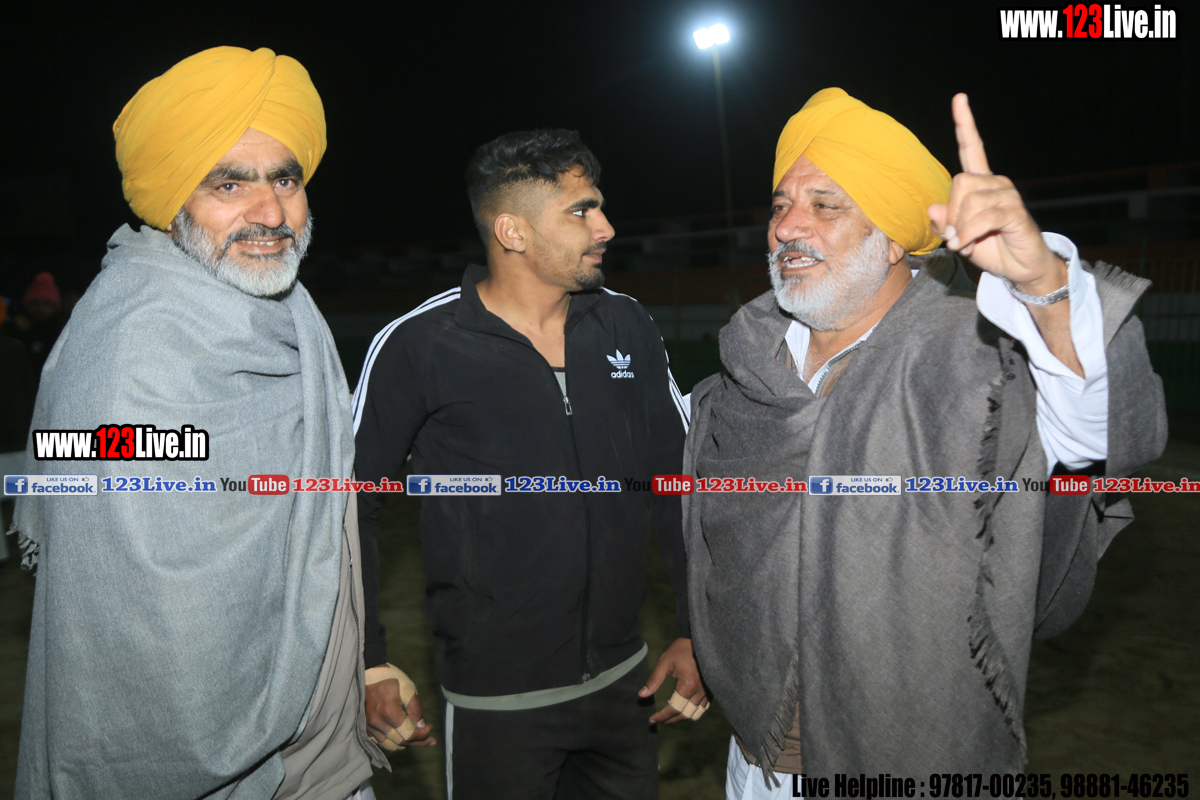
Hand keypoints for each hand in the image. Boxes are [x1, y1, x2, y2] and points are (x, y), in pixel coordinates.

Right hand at [364, 664, 435, 749]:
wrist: (368, 672)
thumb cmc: (390, 678)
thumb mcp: (407, 688)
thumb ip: (415, 709)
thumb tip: (421, 726)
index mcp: (389, 712)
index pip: (409, 734)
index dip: (422, 735)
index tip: (429, 728)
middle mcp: (378, 723)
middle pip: (401, 742)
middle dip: (418, 741)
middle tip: (430, 739)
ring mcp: (370, 726)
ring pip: (390, 744)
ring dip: (406, 744)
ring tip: (418, 740)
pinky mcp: (365, 726)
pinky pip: (380, 740)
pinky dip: (393, 741)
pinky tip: (402, 737)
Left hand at [639, 638, 708, 723]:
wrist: (700, 641)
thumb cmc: (681, 650)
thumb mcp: (665, 662)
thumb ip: (654, 679)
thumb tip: (642, 694)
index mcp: (688, 685)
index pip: (674, 708)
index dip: (662, 716)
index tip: (652, 719)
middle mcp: (700, 692)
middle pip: (685, 714)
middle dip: (670, 720)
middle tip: (658, 720)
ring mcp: (708, 692)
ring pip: (695, 713)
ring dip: (681, 717)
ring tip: (669, 718)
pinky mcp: (712, 690)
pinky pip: (703, 707)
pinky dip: (692, 711)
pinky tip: (683, 709)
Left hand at [927, 94, 1065, 295]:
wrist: (1021, 268)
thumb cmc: (989, 248)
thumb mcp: (957, 238)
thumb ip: (942, 224)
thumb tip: (933, 207)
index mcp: (981, 183)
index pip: (972, 147)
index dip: (965, 123)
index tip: (960, 98)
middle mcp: (996, 182)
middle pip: (959, 182)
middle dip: (950, 213)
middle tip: (954, 237)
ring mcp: (1007, 195)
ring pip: (969, 201)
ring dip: (960, 228)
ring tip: (964, 243)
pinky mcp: (1014, 211)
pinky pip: (982, 217)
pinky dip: (968, 234)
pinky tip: (966, 245)